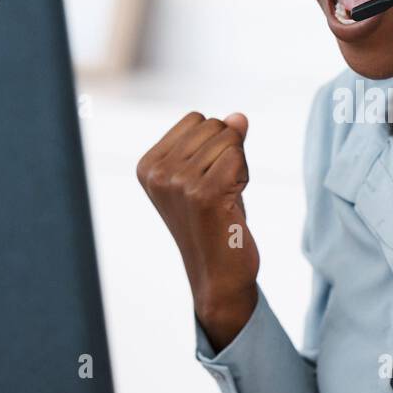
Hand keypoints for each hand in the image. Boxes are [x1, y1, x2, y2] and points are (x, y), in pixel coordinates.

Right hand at [137, 111, 257, 351]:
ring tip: (224, 200)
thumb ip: (220, 141)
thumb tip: (239, 117)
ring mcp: (178, 183)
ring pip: (230, 140)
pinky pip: (238, 157)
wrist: (218, 275)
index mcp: (148, 165)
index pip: (197, 119)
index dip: (214, 145)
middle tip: (219, 192)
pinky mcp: (203, 194)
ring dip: (238, 168)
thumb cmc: (216, 224)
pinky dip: (243, 178)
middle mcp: (157, 172)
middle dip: (228, 153)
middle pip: (214, 125)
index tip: (207, 180)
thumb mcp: (210, 174)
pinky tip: (232, 204)